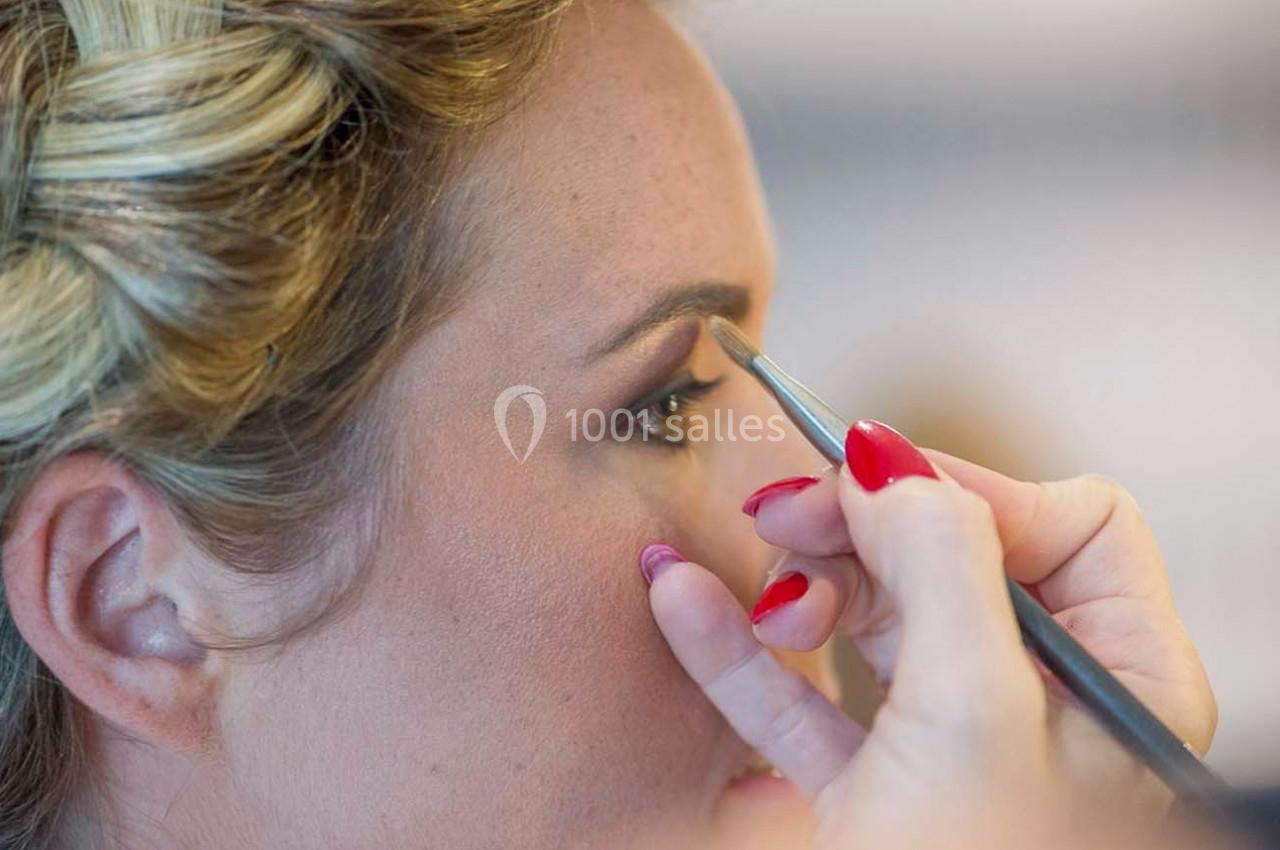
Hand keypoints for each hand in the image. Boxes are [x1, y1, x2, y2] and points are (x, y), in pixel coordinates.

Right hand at [642, 420, 1215, 848]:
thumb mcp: (970, 716)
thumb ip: (939, 564)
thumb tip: (889, 458)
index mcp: (1121, 682)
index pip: (1066, 524)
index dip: (966, 491)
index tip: (871, 485)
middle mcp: (1042, 709)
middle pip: (949, 560)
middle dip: (859, 532)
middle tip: (784, 519)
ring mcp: (948, 751)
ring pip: (868, 621)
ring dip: (792, 584)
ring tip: (746, 580)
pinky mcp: (868, 793)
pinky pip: (799, 697)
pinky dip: (740, 648)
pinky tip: (682, 600)